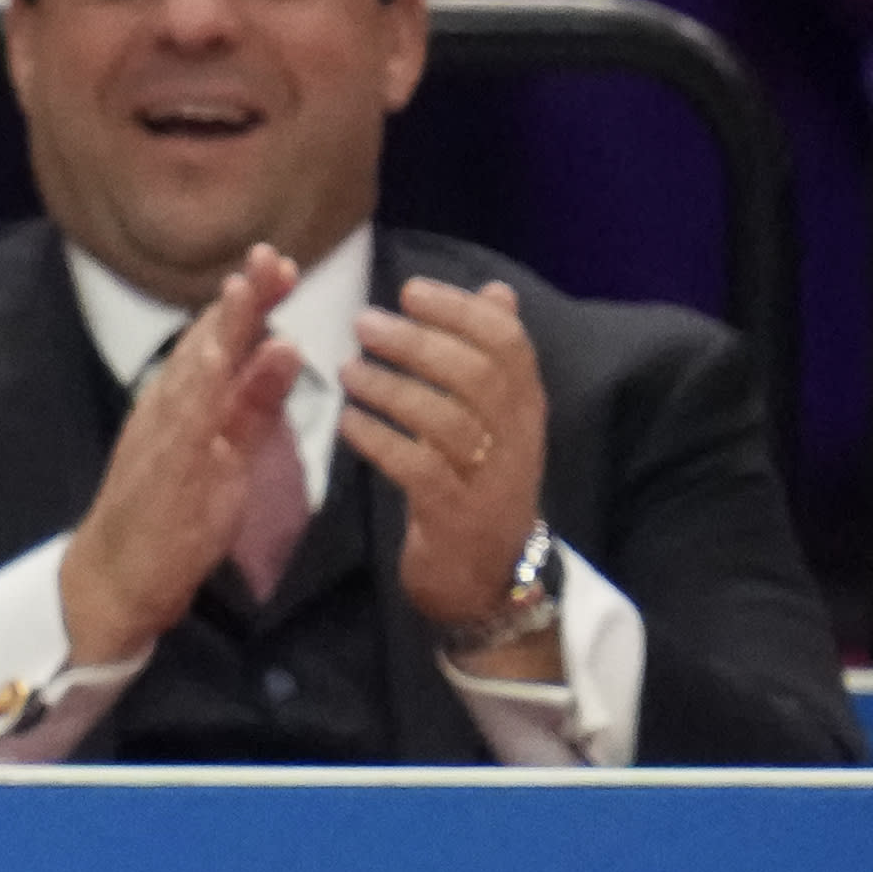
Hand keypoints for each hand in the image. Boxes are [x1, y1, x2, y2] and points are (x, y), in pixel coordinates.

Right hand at [56, 241, 302, 671]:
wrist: (114, 578)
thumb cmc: (170, 516)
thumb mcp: (227, 450)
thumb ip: (255, 402)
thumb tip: (285, 346)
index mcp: (185, 401)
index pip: (221, 340)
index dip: (251, 301)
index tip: (282, 264)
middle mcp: (169, 409)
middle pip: (207, 344)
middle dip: (241, 301)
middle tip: (274, 256)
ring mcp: (162, 439)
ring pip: (192, 375)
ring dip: (219, 331)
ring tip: (246, 290)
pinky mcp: (162, 473)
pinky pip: (182, 426)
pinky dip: (198, 390)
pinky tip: (215, 362)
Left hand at [344, 273, 551, 637]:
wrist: (486, 581)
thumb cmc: (479, 488)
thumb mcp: (496, 423)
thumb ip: (492, 358)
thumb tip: (496, 291)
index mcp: (527, 407)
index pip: (508, 343)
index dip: (460, 311)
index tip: (409, 290)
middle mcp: (517, 438)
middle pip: (475, 374)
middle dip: (417, 342)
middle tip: (363, 323)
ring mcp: (489, 479)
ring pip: (444, 418)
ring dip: (390, 387)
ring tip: (346, 370)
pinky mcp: (455, 516)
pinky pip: (416, 467)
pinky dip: (379, 439)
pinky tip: (347, 423)